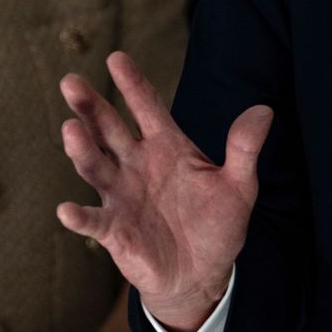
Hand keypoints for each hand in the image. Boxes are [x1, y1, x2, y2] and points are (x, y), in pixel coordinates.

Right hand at [57, 51, 272, 331]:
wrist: (202, 274)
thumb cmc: (216, 224)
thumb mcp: (239, 186)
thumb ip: (244, 149)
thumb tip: (264, 110)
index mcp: (166, 146)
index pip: (147, 108)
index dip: (133, 84)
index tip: (116, 58)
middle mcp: (137, 165)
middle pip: (108, 130)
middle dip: (90, 107)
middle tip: (71, 82)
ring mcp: (122, 196)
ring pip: (96, 167)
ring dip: (82, 150)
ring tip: (71, 130)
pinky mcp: (115, 231)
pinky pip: (94, 222)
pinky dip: (80, 217)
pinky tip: (67, 210)